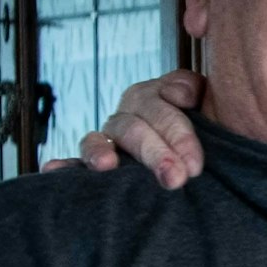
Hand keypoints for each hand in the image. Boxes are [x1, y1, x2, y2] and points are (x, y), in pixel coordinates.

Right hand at [43, 69, 205, 189]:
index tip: (195, 161)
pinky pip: (75, 164)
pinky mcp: (95, 165)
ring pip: (99, 140)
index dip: (177, 130)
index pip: (161, 102)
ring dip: (100, 152)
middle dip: (157, 151)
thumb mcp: (214, 108)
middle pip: (134, 126)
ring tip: (106, 165)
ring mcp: (110, 140)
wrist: (209, 165)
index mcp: (157, 98)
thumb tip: (180, 94)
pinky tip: (53, 170)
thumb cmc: (214, 136)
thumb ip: (196, 89)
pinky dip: (64, 166)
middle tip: (180, 176)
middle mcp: (130, 116)